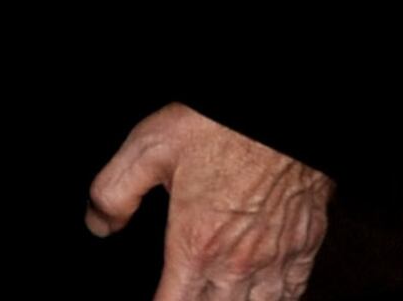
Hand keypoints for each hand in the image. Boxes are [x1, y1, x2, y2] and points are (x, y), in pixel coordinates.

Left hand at [85, 102, 330, 300]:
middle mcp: (238, 262)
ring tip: (214, 294)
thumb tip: (98, 224)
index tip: (154, 300)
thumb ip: (114, 192)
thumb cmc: (218, 129)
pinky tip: (260, 292)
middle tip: (180, 291)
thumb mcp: (147, 149)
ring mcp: (276, 259)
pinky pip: (292, 293)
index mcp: (196, 244)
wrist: (279, 119)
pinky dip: (275, 298)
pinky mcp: (304, 248)